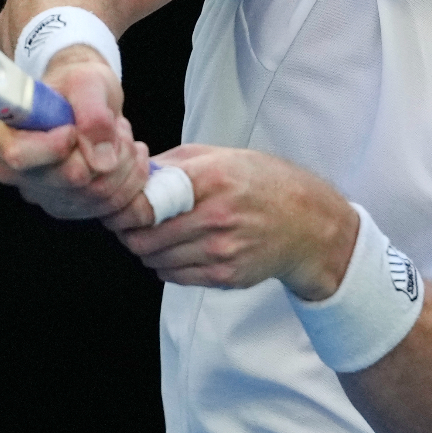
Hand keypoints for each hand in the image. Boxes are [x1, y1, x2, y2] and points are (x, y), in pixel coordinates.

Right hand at [0, 49, 148, 218]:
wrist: (87, 98)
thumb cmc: (76, 86)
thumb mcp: (86, 82)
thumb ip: (92, 114)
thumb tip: (101, 160)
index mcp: (3, 137)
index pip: (21, 157)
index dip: (57, 145)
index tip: (73, 127)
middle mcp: (16, 172)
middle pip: (71, 179)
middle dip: (107, 149)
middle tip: (113, 125)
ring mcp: (43, 194)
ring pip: (98, 195)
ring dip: (124, 162)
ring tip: (120, 136)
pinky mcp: (70, 207)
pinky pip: (112, 206)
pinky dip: (132, 180)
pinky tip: (128, 156)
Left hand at [108, 144, 358, 299]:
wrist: (309, 224)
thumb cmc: (265, 185)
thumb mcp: (225, 156)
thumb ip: (177, 162)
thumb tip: (133, 173)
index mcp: (214, 178)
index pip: (144, 203)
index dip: (124, 208)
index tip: (122, 206)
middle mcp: (217, 216)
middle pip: (142, 237)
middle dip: (131, 232)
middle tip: (135, 224)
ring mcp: (222, 250)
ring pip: (154, 260)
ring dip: (149, 250)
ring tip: (163, 235)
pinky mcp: (225, 275)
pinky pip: (174, 276)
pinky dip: (168, 265)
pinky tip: (183, 250)